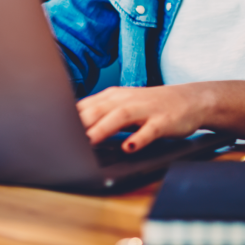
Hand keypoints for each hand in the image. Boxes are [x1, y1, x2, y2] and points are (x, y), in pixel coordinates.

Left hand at [76, 84, 211, 151]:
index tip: (54, 130)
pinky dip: (139, 138)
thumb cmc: (151, 106)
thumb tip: (74, 129)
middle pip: (99, 108)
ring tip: (90, 141)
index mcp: (114, 97)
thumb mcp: (123, 106)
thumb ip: (101, 115)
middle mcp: (127, 100)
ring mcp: (146, 109)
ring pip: (120, 116)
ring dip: (104, 128)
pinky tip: (130, 147)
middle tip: (65, 138)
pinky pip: (150, 130)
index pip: (86, 105)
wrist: (191, 99)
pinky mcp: (164, 121)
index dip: (69, 118)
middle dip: (82, 122)